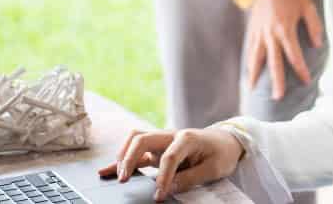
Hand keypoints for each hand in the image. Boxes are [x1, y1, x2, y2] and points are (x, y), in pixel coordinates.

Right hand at [97, 128, 243, 200]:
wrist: (226, 141)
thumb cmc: (221, 153)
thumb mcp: (213, 169)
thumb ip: (190, 178)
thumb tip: (169, 188)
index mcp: (187, 138)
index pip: (170, 156)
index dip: (163, 177)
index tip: (159, 196)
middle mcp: (171, 135)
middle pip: (143, 138)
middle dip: (130, 158)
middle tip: (124, 180)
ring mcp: (163, 141)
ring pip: (136, 139)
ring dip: (124, 155)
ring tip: (119, 176)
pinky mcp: (158, 149)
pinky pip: (136, 151)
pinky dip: (121, 159)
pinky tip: (106, 171)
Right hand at [245, 0, 323, 99]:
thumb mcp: (308, 6)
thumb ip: (314, 26)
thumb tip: (318, 45)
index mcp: (285, 29)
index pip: (294, 55)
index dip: (301, 70)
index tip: (306, 81)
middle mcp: (270, 35)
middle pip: (274, 62)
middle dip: (277, 81)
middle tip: (278, 97)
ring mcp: (259, 33)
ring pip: (256, 59)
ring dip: (256, 75)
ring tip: (253, 90)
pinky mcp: (253, 30)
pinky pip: (250, 50)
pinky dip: (249, 62)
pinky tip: (249, 72)